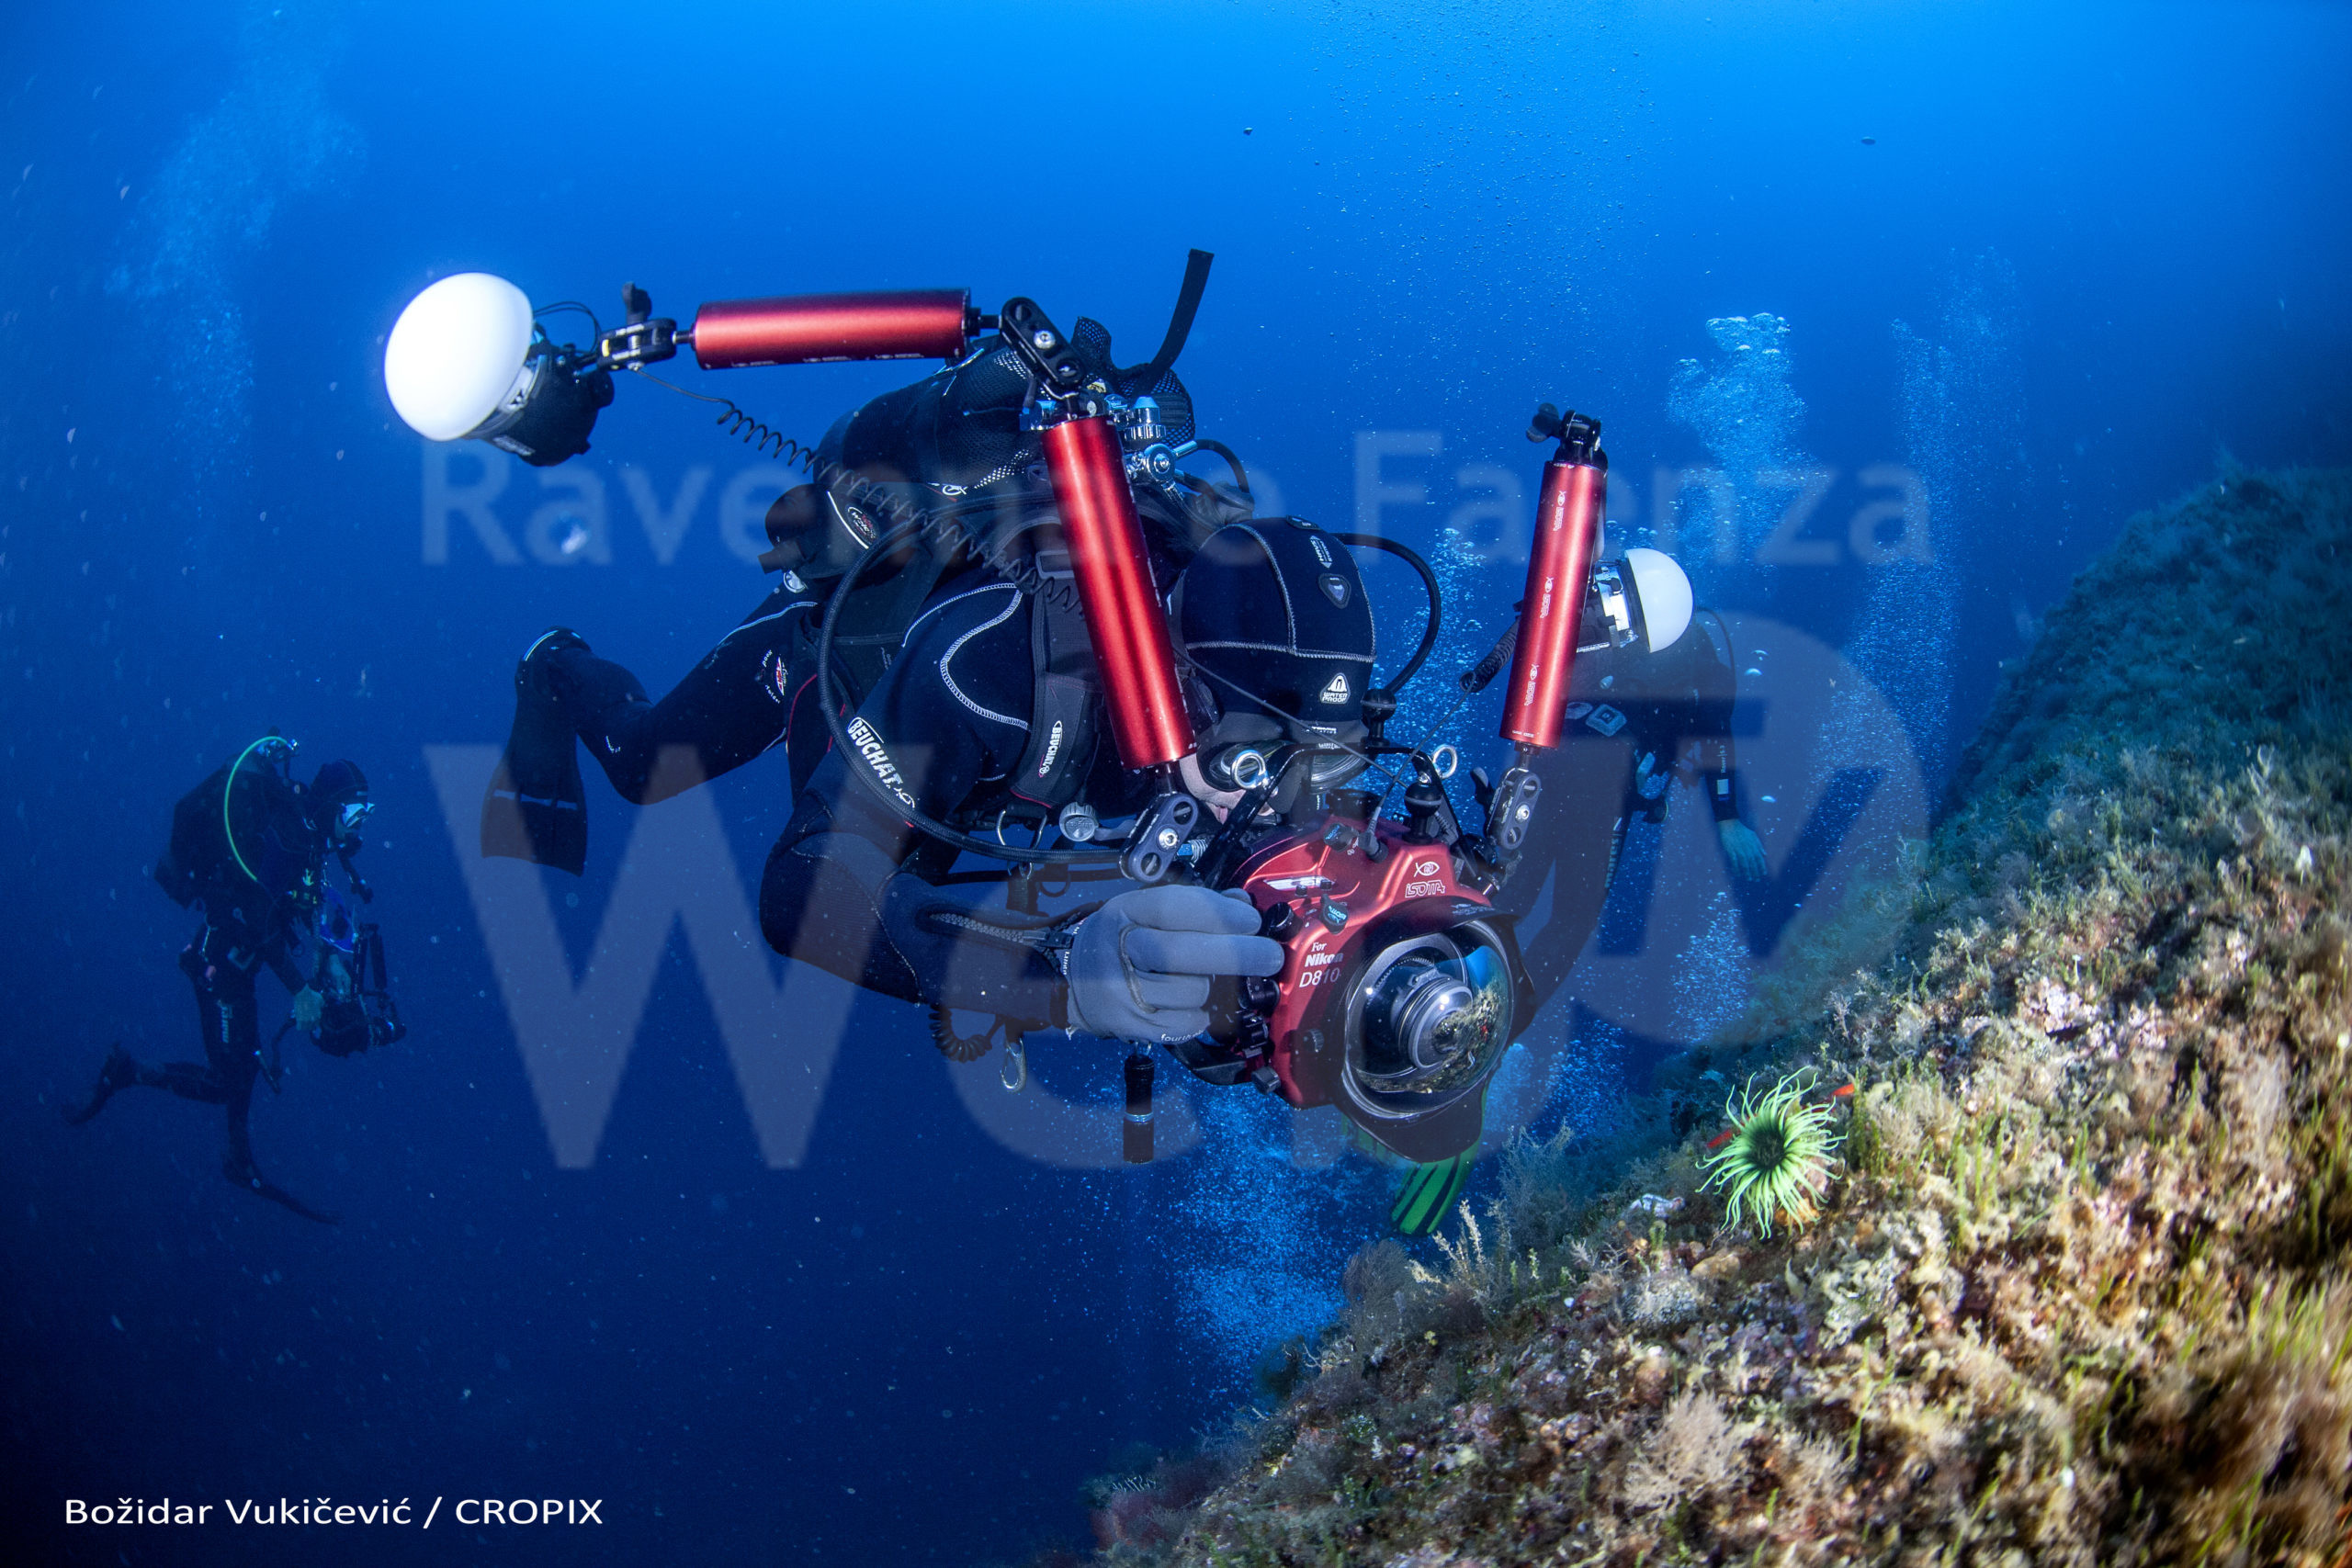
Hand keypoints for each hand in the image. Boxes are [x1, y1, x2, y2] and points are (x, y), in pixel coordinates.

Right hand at [290, 986, 323, 1029]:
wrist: (302, 994)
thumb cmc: (312, 995)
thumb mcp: (321, 1000)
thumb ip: (322, 1005)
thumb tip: (322, 1007)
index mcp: (318, 1015)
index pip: (317, 1024)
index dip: (314, 1023)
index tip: (311, 1021)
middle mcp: (313, 1019)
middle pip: (311, 1027)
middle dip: (309, 1025)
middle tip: (306, 1022)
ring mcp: (306, 1020)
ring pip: (305, 1029)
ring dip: (304, 1026)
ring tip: (302, 1023)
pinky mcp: (299, 1019)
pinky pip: (299, 1028)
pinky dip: (299, 1027)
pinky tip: (298, 1023)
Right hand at [1066, 885, 1284, 1043]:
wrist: (1072, 985)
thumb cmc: (1122, 942)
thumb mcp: (1146, 912)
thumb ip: (1194, 907)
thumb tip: (1243, 906)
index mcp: (1124, 913)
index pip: (1174, 908)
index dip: (1219, 914)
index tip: (1253, 921)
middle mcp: (1118, 950)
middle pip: (1182, 953)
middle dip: (1236, 954)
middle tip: (1271, 957)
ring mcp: (1121, 991)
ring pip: (1190, 991)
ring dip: (1213, 988)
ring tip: (1206, 981)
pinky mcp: (1129, 1026)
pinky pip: (1185, 1024)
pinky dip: (1199, 1015)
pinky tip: (1191, 1005)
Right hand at [1718, 820, 1767, 880]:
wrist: (1730, 823)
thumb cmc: (1742, 829)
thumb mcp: (1753, 835)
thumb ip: (1759, 845)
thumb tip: (1765, 854)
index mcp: (1753, 845)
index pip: (1759, 858)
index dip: (1762, 866)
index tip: (1763, 874)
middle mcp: (1747, 849)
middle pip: (1753, 862)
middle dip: (1755, 871)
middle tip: (1756, 879)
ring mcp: (1739, 850)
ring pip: (1744, 863)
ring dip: (1747, 872)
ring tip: (1749, 878)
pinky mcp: (1731, 850)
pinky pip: (1734, 861)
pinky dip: (1736, 868)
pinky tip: (1737, 873)